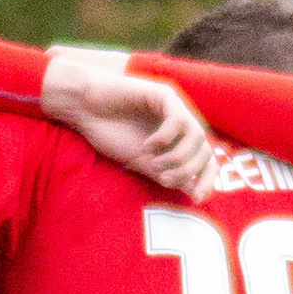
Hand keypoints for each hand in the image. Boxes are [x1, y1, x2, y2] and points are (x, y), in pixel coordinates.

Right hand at [39, 49, 215, 196]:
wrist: (85, 109)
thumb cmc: (110, 134)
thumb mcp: (142, 163)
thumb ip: (168, 175)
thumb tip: (194, 192)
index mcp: (179, 139)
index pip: (206, 159)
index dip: (208, 179)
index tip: (197, 198)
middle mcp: (182, 122)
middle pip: (205, 149)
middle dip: (188, 170)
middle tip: (164, 179)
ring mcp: (174, 107)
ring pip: (197, 135)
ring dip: (178, 157)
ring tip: (155, 164)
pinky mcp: (163, 94)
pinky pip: (178, 119)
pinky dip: (166, 138)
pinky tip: (148, 146)